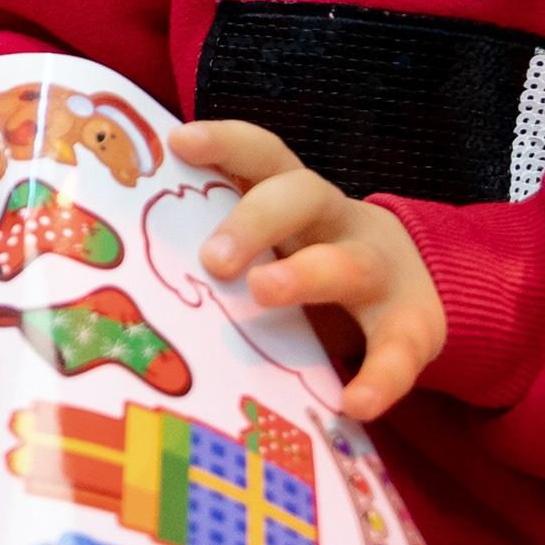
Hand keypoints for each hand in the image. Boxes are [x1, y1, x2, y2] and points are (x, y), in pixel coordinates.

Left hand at [175, 120, 445, 418]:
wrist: (417, 290)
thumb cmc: (313, 266)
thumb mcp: (275, 247)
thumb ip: (221, 251)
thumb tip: (127, 286)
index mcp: (297, 198)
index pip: (262, 156)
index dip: (225, 143)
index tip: (180, 141)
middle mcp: (339, 222)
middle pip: (302, 197)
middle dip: (255, 221)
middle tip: (212, 258)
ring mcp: (381, 272)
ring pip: (348, 264)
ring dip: (305, 275)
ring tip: (264, 293)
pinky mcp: (416, 325)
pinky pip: (400, 349)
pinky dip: (381, 378)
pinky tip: (355, 404)